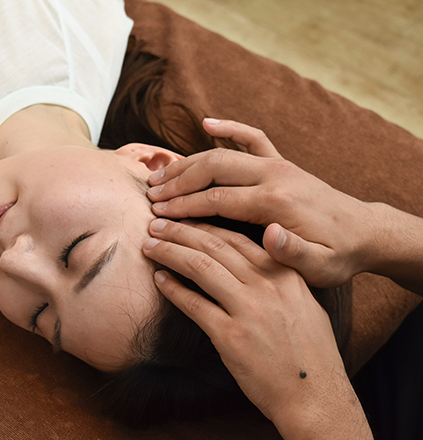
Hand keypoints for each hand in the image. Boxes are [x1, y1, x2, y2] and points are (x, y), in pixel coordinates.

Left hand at [142, 219, 371, 438]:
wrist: (314, 396)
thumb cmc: (310, 352)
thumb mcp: (304, 303)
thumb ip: (278, 278)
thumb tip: (247, 263)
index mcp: (285, 274)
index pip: (236, 238)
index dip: (204, 226)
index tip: (184, 220)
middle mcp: (266, 286)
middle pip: (214, 247)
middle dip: (180, 232)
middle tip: (156, 225)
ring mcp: (248, 310)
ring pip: (200, 267)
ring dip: (170, 253)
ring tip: (150, 247)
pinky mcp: (230, 336)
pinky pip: (194, 304)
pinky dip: (173, 289)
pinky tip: (160, 279)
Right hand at [147, 119, 376, 287]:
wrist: (365, 232)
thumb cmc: (338, 255)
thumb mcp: (321, 267)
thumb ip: (293, 253)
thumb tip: (270, 234)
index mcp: (275, 201)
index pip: (216, 198)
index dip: (183, 206)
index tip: (157, 215)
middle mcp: (273, 175)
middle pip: (212, 169)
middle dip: (178, 182)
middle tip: (151, 196)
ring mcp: (277, 164)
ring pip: (222, 154)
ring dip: (188, 163)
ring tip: (160, 176)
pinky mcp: (281, 162)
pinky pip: (251, 136)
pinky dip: (229, 127)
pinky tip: (208, 122)